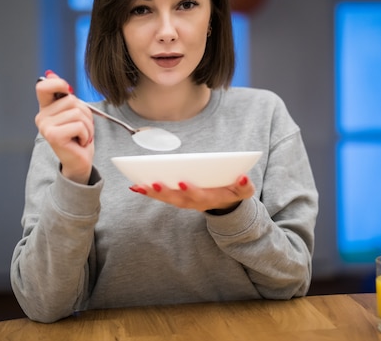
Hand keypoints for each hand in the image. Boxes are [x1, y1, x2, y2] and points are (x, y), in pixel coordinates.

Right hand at [35, 71, 94, 183]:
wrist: (79, 161)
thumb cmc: (78, 136)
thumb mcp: (73, 113)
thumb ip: (65, 96)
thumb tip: (51, 74)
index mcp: (46, 108)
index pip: (43, 86)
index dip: (58, 83)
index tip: (68, 91)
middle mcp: (41, 117)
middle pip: (71, 100)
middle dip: (85, 114)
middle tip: (81, 128)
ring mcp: (45, 127)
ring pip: (77, 113)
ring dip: (87, 126)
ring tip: (81, 135)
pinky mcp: (53, 136)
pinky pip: (79, 125)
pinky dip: (86, 134)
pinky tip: (80, 142)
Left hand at [129, 175, 254, 212]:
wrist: (227, 204)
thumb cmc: (234, 191)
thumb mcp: (244, 190)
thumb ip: (245, 185)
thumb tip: (242, 177)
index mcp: (211, 198)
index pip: (200, 196)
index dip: (191, 191)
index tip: (182, 182)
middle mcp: (195, 203)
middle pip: (178, 199)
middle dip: (165, 192)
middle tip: (153, 182)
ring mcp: (185, 202)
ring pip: (167, 199)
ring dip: (152, 193)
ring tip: (138, 185)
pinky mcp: (177, 199)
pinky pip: (161, 197)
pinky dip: (148, 192)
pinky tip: (135, 186)